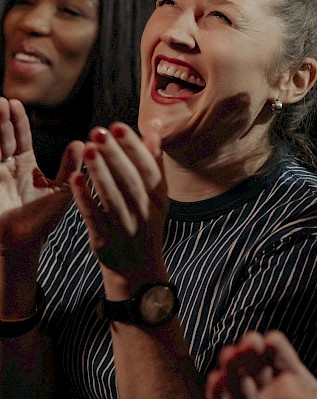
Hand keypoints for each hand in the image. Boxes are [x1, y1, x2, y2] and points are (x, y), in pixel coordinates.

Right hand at [0, 98, 81, 314]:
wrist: (22, 244)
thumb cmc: (42, 220)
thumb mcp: (62, 191)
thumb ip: (70, 168)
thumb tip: (80, 143)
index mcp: (25, 166)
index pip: (19, 137)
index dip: (16, 121)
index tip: (14, 103)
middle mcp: (7, 167)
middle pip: (3, 137)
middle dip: (1, 120)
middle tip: (1, 101)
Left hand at [70, 123, 168, 290]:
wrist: (137, 271)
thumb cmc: (145, 225)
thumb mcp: (156, 199)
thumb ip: (154, 165)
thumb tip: (153, 132)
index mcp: (159, 200)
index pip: (148, 170)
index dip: (134, 148)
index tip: (118, 127)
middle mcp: (145, 215)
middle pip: (130, 181)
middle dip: (114, 155)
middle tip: (98, 131)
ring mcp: (126, 230)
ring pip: (112, 198)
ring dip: (99, 172)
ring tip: (88, 149)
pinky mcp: (105, 243)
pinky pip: (94, 218)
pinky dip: (85, 198)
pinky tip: (75, 178)